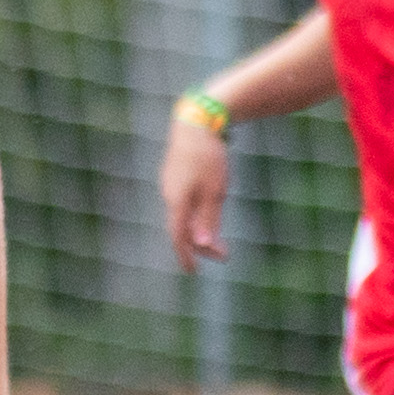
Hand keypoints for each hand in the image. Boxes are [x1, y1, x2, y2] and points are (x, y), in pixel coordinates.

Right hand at [155, 101, 232, 268]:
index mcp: (177, 201)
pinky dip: (197, 215)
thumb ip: (208, 219)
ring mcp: (171, 185)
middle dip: (202, 245)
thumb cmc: (208, 157)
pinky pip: (184, 203)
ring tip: (221, 239)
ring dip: (201, 230)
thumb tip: (203, 245)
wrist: (196, 121)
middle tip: (223, 255)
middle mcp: (170, 196)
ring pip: (184, 216)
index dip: (186, 256)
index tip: (193, 272)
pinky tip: (209, 215)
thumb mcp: (215, 191)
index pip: (179, 237)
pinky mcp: (176, 177)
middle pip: (183, 229)